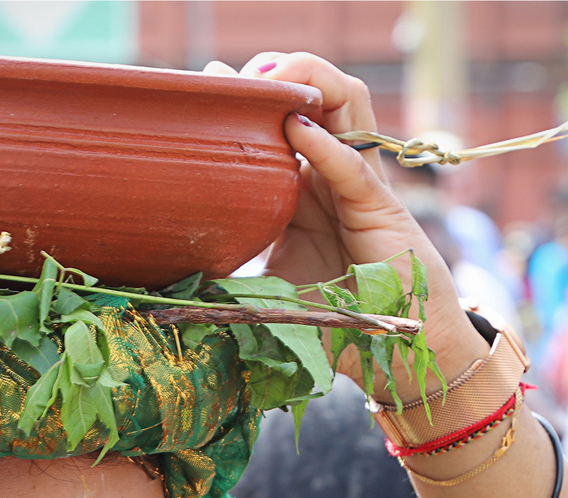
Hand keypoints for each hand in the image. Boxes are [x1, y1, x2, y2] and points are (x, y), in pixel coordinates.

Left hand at [204, 52, 489, 390]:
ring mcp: (360, 185)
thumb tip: (174, 288)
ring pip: (348, 103)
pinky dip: (326, 144)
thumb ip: (232, 281)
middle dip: (280, 72)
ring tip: (270, 82)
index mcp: (306, 188)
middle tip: (236, 77)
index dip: (251, 96)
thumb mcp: (269, 293)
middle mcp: (334, 174)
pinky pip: (354, 166)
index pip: (282, 120)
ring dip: (309, 81)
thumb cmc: (339, 322)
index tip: (207, 83)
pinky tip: (296, 127)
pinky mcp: (381, 210)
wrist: (394, 355)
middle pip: (318, 93)